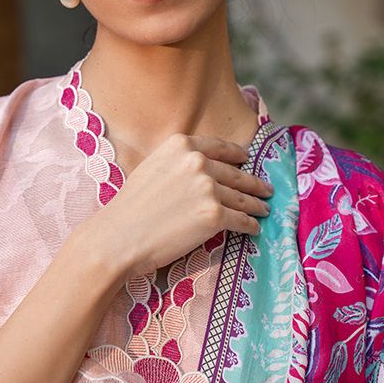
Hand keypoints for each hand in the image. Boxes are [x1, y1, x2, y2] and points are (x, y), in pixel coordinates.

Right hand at [96, 133, 273, 278]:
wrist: (118, 237)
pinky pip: (241, 220)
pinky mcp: (214, 215)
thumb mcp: (151, 169)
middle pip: (234, 173)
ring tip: (264, 209)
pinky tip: (254, 228)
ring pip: (242, 198)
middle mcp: (197, 162)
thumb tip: (201, 170)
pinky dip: (250, 226)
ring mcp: (208, 188)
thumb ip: (177, 164)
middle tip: (265, 189)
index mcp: (181, 145)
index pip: (219, 147)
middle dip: (252, 183)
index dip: (237, 154)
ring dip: (256, 205)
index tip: (247, 159)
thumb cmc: (128, 208)